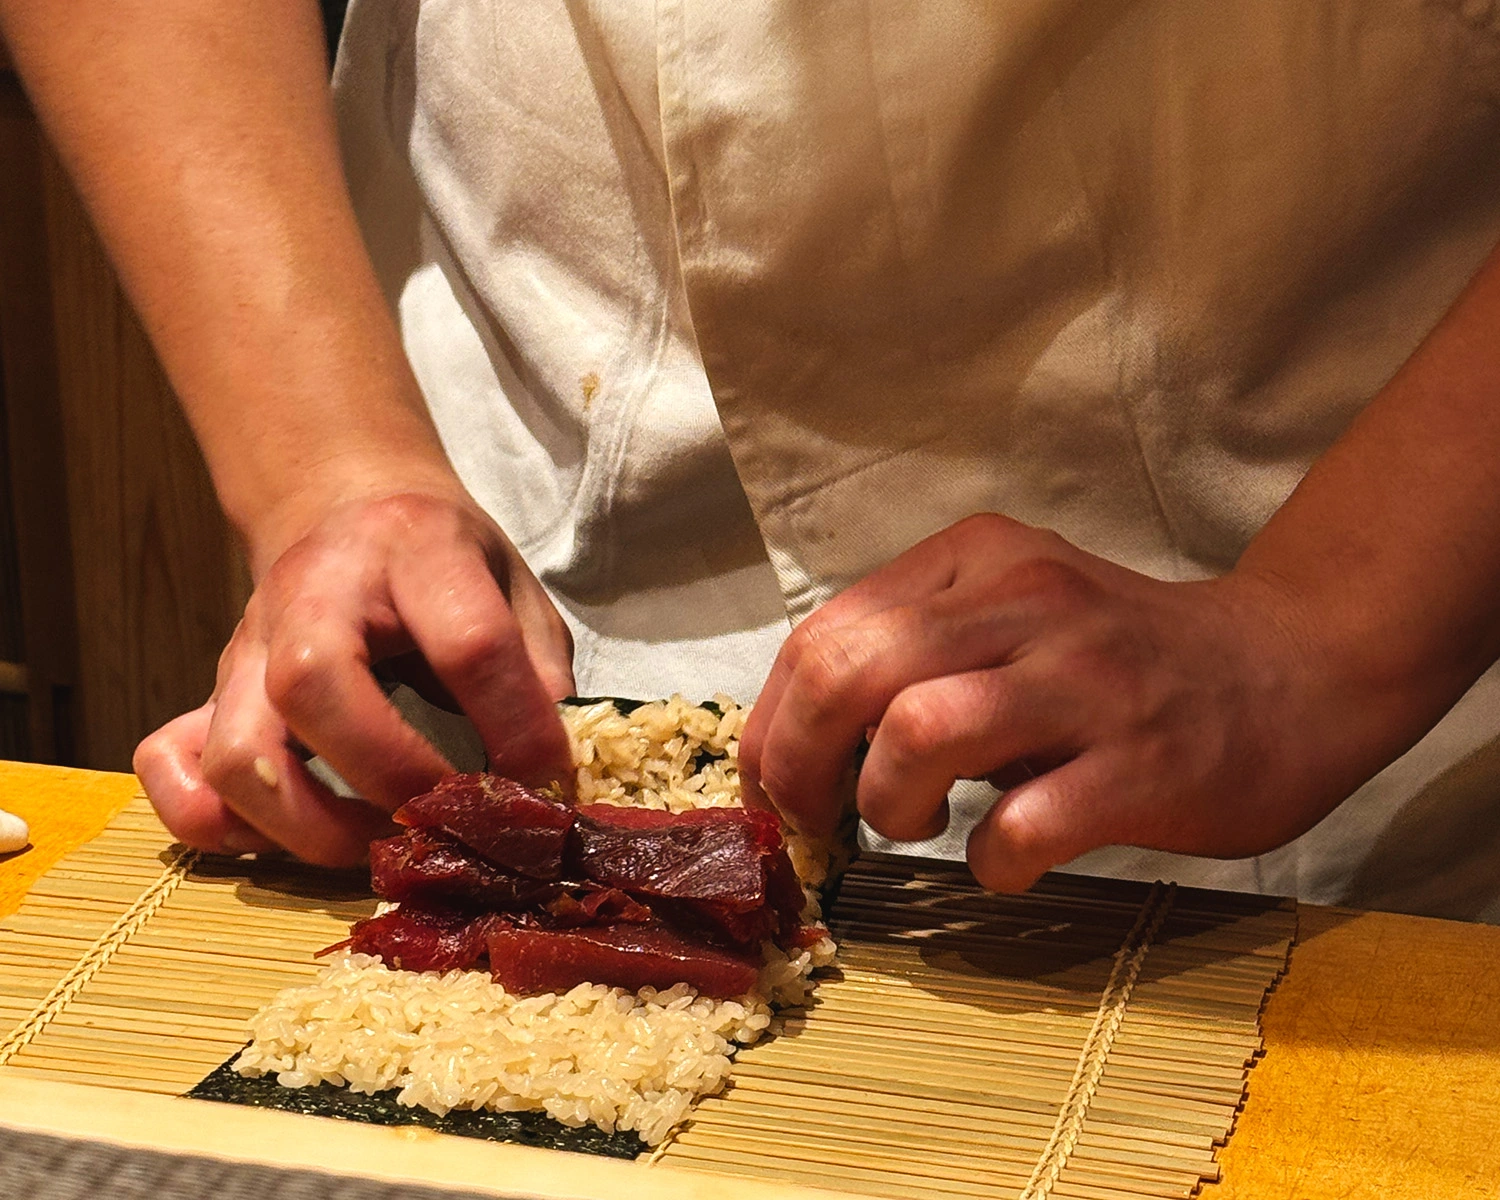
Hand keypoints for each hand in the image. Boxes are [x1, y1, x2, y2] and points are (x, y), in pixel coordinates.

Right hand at [135, 489, 574, 865]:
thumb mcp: (511, 585)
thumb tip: (544, 770)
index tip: (544, 778)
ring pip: (237, 754)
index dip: (516, 725)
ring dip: (309, 826)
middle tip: (443, 819)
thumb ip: (535, 669)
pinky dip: (219, 824)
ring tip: (377, 839)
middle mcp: (313, 595)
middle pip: (313, 688)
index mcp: (414, 552)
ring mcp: (247, 648)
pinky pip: (173, 770)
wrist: (345, 506)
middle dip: (390, 777)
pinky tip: (286, 832)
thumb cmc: (440, 559)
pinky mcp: (210, 692)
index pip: (467, 642)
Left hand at [740, 513, 1415, 892]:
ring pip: (919, 730)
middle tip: (819, 816)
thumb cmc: (1125, 657)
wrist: (1293, 667)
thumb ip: (916, 650)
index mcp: (978, 560)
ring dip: (887, 801)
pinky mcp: (1141, 763)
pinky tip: (1006, 859)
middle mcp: (1024, 601)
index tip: (777, 782)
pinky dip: (988, 861)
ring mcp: (1085, 679)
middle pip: (850, 671)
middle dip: (799, 762)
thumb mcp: (1013, 613)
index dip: (774, 723)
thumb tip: (804, 741)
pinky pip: (1020, 825)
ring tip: (916, 823)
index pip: (825, 632)